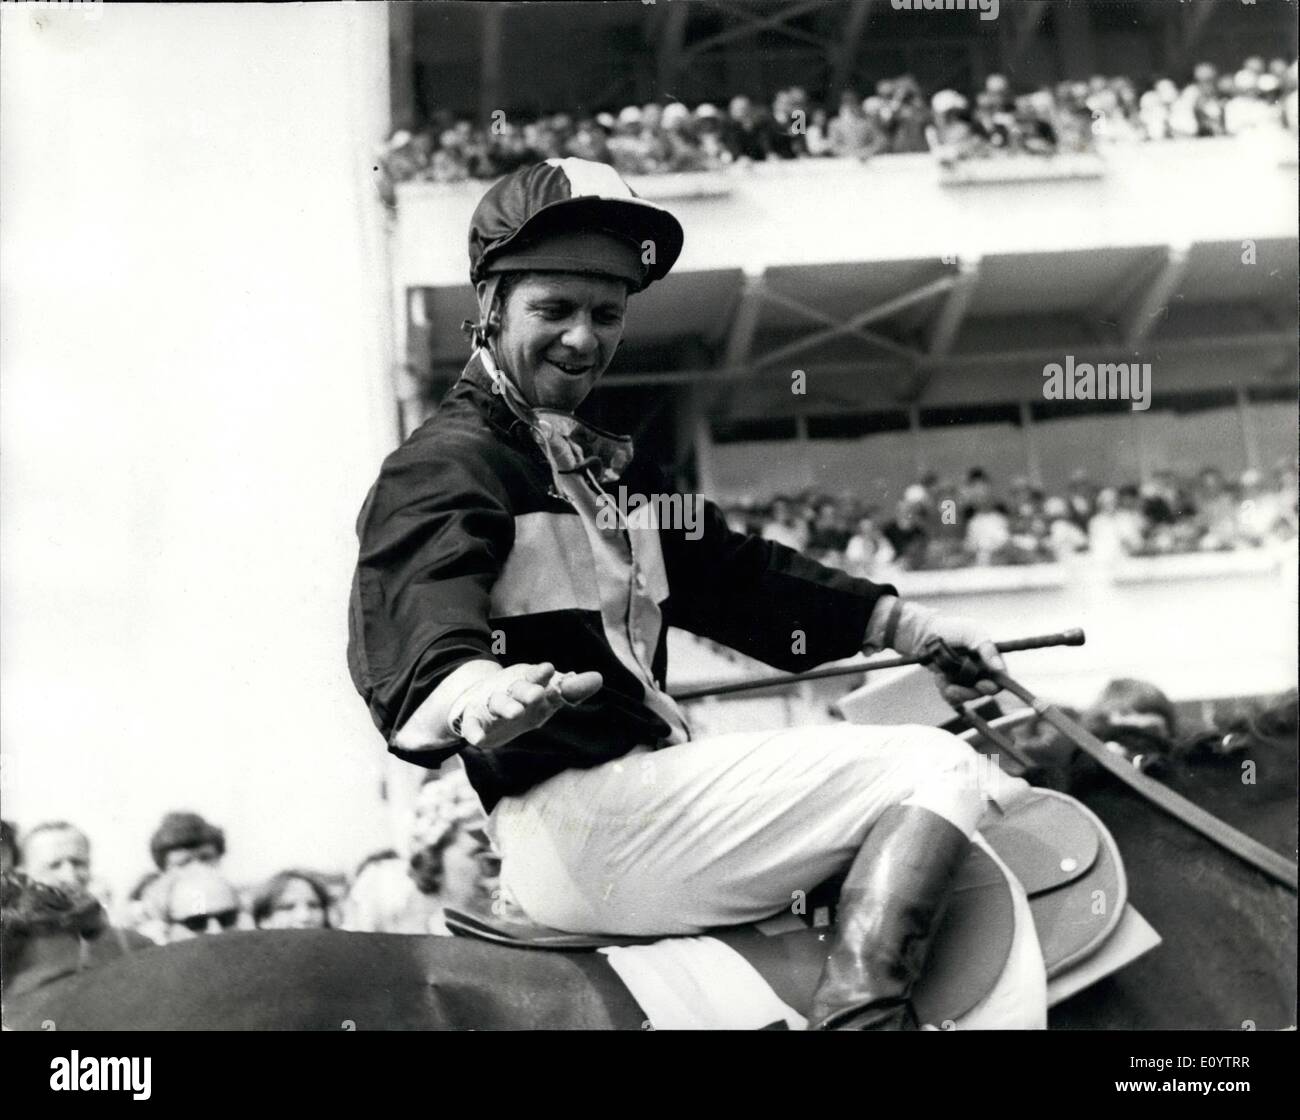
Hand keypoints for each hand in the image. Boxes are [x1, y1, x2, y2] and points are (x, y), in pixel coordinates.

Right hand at [451, 662, 602, 749]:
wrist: (479, 700)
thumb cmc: (523, 698)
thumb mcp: (547, 696)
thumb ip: (571, 690)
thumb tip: (598, 678)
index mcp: (528, 681)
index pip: (537, 676)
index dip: (542, 675)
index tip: (550, 670)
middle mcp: (509, 690)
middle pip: (518, 688)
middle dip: (527, 690)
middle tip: (538, 694)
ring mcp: (490, 704)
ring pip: (497, 703)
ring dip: (506, 707)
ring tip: (516, 712)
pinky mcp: (474, 720)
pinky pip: (472, 725)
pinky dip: (473, 731)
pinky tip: (478, 740)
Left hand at [869, 597, 1003, 705]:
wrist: (924, 634)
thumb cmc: (951, 629)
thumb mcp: (972, 633)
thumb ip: (987, 649)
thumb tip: (999, 669)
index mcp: (990, 659)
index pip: (1000, 679)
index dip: (993, 686)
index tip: (981, 685)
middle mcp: (981, 671)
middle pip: (982, 691)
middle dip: (969, 692)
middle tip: (954, 689)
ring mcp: (966, 679)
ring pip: (966, 695)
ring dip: (955, 691)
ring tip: (941, 678)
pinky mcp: (952, 684)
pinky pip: (952, 696)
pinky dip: (945, 690)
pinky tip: (938, 679)